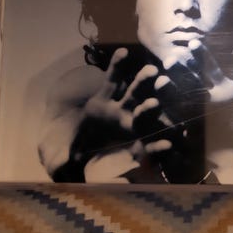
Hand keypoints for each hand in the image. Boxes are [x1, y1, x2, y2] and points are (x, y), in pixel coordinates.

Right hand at [38, 47, 159, 180]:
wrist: (64, 137)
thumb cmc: (71, 157)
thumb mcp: (69, 168)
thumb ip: (73, 172)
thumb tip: (81, 181)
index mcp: (125, 146)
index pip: (143, 147)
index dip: (155, 148)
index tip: (168, 146)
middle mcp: (127, 123)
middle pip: (144, 115)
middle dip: (153, 108)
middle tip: (159, 102)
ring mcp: (119, 105)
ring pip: (134, 92)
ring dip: (143, 82)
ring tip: (152, 71)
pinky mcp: (107, 91)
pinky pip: (113, 77)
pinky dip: (118, 65)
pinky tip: (122, 51)